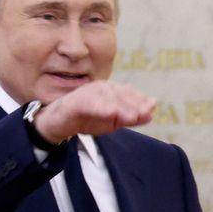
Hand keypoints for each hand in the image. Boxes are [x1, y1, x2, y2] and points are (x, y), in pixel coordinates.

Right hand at [33, 80, 155, 142]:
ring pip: (107, 98)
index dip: (140, 99)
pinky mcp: (76, 102)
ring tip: (132, 116)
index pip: (129, 93)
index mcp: (112, 90)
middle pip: (120, 94)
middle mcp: (101, 88)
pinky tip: (111, 113)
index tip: (152, 107)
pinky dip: (101, 107)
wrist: (61, 123)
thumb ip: (131, 117)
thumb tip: (151, 114)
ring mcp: (88, 93)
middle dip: (134, 104)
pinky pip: (90, 104)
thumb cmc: (89, 118)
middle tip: (145, 113)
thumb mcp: (113, 121)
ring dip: (121, 107)